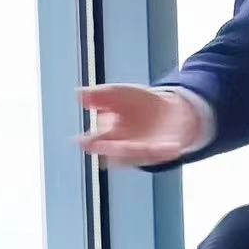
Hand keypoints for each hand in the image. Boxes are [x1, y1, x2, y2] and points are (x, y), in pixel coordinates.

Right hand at [77, 84, 201, 167]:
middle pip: (114, 151)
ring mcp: (144, 150)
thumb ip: (99, 95)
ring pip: (136, 155)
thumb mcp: (117, 94)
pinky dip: (163, 151)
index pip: (96, 142)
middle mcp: (125, 146)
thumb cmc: (139, 103)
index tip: (81, 141)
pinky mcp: (164, 151)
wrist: (171, 108)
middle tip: (100, 146)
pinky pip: (162, 153)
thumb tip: (78, 94)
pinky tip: (165, 147)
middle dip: (109, 149)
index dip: (89, 142)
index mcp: (110, 135)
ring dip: (133, 152)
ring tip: (129, 146)